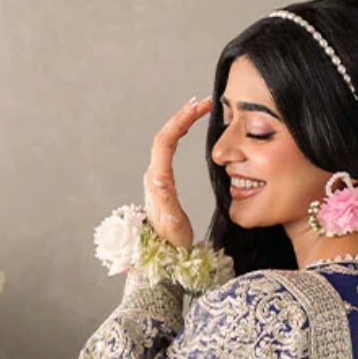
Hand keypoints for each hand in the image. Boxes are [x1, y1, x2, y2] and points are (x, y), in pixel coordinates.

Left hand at [144, 95, 211, 250]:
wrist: (163, 256)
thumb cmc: (171, 243)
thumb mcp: (172, 223)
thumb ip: (166, 201)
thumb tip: (159, 177)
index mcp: (158, 179)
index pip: (166, 140)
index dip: (182, 121)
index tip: (199, 108)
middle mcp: (154, 174)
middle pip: (166, 135)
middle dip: (183, 115)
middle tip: (202, 102)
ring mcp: (157, 177)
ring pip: (167, 140)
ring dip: (181, 121)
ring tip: (197, 108)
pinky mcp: (162, 181)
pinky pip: (169, 149)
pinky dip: (180, 134)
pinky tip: (188, 129)